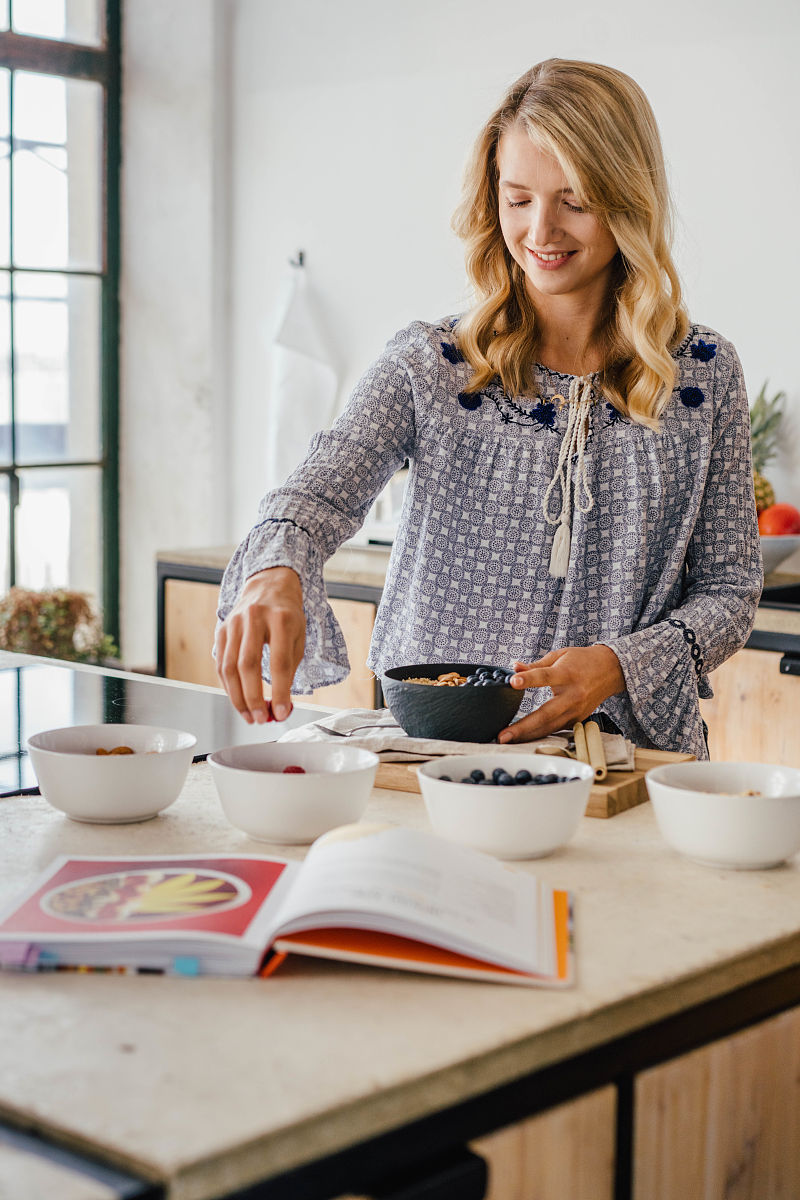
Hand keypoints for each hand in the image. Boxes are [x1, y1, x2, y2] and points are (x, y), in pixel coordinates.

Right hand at [215, 567, 304, 723]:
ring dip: (237, 698)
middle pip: (248, 665)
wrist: (268, 586)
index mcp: (281, 619)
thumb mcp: (299, 637)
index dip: (280, 691)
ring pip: (229, 667)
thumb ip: (290, 670)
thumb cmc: (287, 616)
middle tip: (261, 719)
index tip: (282, 713)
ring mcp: (234, 623)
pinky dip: (228, 686)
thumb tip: (280, 708)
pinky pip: (221, 664)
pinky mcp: (221, 630)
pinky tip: (238, 699)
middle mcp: (255, 619)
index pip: (279, 662)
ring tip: (250, 716)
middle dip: (253, 698)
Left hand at [497, 645, 624, 742]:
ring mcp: (577, 710)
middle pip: (546, 714)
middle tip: (503, 735)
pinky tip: (523, 738)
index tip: (512, 682)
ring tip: (507, 739)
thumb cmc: (582, 660)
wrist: (611, 670)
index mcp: (568, 674)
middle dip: (523, 726)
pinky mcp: (577, 719)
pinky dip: (539, 734)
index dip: (528, 679)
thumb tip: (514, 668)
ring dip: (527, 735)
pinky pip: (556, 729)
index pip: (545, 677)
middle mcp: (573, 695)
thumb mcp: (559, 656)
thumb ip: (535, 666)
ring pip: (550, 727)